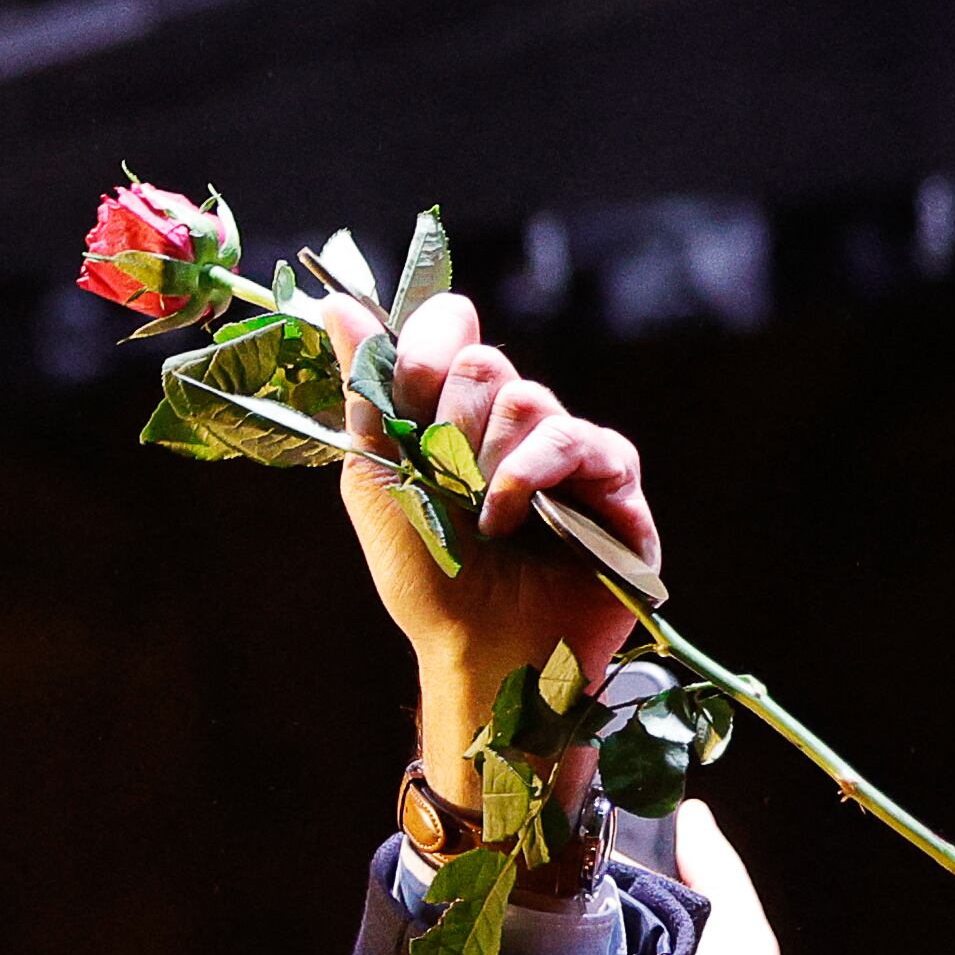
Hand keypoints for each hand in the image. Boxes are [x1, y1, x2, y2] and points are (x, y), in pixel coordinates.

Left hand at [310, 291, 657, 805]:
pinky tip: (512, 520)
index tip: (408, 386)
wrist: (479, 652)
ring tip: (482, 521)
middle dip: (450, 426)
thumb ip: (367, 395)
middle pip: (485, 364)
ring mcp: (569, 450)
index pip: (451, 332)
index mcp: (457, 417)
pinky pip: (578, 440)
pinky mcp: (615, 482)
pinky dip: (532, 477)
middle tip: (445, 485)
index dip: (426, 346)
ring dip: (490, 464)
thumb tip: (339, 303)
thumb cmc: (430, 580)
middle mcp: (515, 425)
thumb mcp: (379, 483)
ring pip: (531, 399)